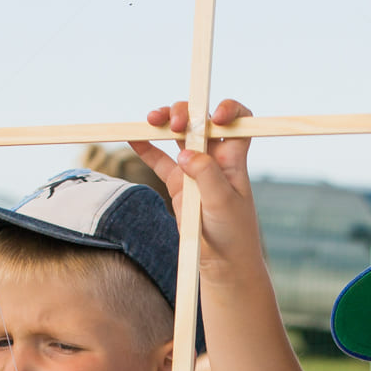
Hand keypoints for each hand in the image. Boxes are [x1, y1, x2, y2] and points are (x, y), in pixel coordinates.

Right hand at [128, 98, 263, 271]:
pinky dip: (146, 147)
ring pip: (178, 136)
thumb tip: (186, 153)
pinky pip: (159, 159)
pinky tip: (133, 138)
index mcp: (233, 158)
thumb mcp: (222, 202)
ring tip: (150, 121)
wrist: (223, 261)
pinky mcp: (178, 183)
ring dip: (164, 123)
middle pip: (199, 121)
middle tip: (175, 123)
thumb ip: (206, 175)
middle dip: (185, 113)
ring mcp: (194, 168)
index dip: (229, 110)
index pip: (238, 121)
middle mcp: (214, 158)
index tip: (215, 115)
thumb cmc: (233, 232)